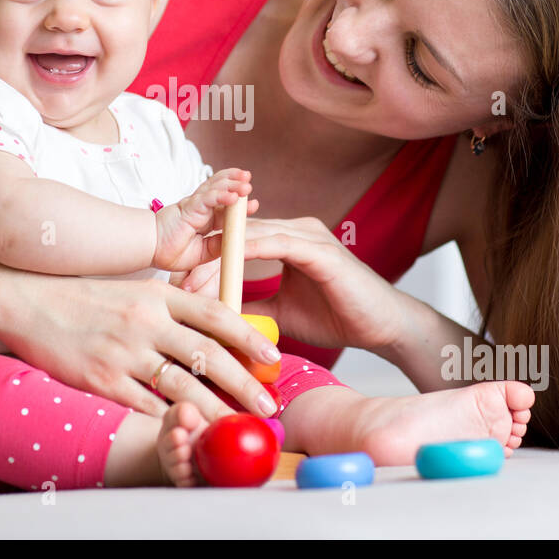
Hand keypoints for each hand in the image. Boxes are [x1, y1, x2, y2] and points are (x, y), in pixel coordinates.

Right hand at [0, 272, 280, 421]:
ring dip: (214, 411)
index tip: (273, 359)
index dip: (249, 338)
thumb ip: (173, 305)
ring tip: (236, 428)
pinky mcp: (101, 379)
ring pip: (181, 387)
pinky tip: (186, 433)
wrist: (27, 300)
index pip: (216, 314)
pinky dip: (168, 421)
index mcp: (159, 295)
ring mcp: (123, 351)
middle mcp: (145, 321)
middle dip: (244, 384)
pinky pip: (143, 406)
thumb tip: (216, 325)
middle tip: (268, 406)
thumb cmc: (85, 295)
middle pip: (208, 355)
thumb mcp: (135, 288)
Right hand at [151, 168, 258, 270]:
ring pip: (215, 189)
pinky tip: (233, 195)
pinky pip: (207, 199)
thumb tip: (235, 241)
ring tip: (246, 181)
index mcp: (205, 220)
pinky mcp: (189, 207)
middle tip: (249, 180)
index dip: (240, 204)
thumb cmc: (170, 251)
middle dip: (236, 184)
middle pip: (221, 191)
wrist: (150, 250)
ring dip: (232, 184)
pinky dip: (220, 195)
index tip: (254, 204)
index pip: (226, 208)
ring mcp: (195, 206)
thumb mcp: (202, 253)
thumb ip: (218, 246)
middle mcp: (201, 209)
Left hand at [179, 216, 404, 352]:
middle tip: (174, 281)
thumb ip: (253, 307)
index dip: (207, 260)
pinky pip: (277, 244)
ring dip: (219, 257)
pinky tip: (225, 267)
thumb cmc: (340, 318)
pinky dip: (249, 253)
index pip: (237, 242)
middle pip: (239, 235)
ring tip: (190, 279)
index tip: (179, 283)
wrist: (384, 327)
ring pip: (252, 236)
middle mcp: (297, 230)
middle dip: (204, 258)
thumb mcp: (282, 313)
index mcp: (288, 241)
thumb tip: (218, 316)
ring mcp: (309, 235)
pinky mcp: (320, 248)